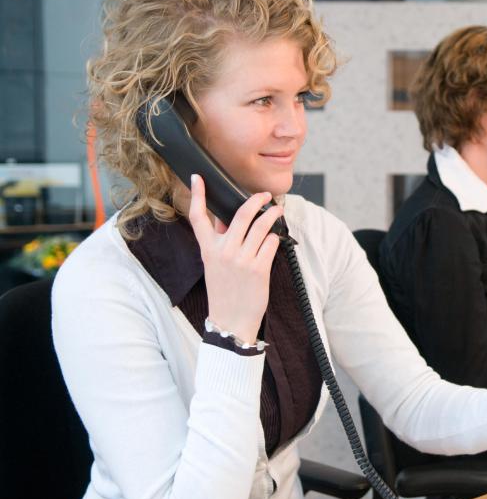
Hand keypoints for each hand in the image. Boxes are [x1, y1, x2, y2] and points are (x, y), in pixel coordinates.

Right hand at [187, 174, 283, 341]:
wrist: (230, 320)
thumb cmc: (224, 292)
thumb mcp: (213, 265)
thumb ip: (219, 243)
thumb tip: (226, 222)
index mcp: (208, 250)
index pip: (198, 218)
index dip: (198, 195)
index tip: (198, 177)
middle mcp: (223, 252)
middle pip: (241, 215)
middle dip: (256, 200)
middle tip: (265, 195)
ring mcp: (241, 260)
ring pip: (261, 226)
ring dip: (272, 215)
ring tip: (278, 211)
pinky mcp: (258, 268)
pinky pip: (271, 243)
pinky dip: (274, 238)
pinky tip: (274, 240)